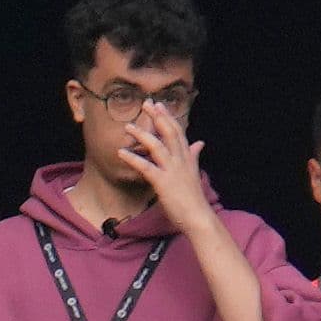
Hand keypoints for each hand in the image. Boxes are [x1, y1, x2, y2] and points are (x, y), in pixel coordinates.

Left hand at [118, 98, 220, 231]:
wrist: (198, 216)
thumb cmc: (194, 197)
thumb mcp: (194, 172)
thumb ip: (193, 155)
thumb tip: (200, 142)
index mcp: (187, 158)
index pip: (178, 132)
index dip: (168, 117)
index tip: (159, 105)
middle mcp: (181, 161)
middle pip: (169, 133)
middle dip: (158, 117)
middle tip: (147, 103)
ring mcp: (172, 171)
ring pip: (157, 146)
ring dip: (142, 135)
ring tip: (128, 126)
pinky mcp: (163, 182)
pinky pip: (146, 167)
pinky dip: (133, 159)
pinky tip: (121, 152)